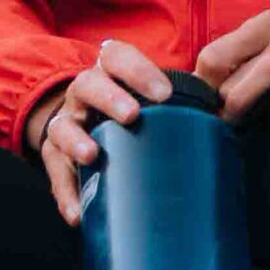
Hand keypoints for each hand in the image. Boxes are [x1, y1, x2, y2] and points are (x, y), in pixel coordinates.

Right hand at [23, 38, 170, 225]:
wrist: (81, 117)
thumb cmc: (127, 104)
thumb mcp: (144, 94)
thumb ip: (173, 101)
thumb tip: (216, 121)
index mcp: (109, 72)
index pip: (118, 57)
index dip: (139, 70)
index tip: (164, 93)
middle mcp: (83, 93)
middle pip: (89, 84)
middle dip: (110, 98)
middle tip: (131, 115)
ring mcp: (65, 122)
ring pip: (62, 125)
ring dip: (77, 140)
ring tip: (93, 156)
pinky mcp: (53, 155)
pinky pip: (55, 173)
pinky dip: (66, 193)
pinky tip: (79, 213)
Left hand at [195, 9, 269, 121]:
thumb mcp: (248, 74)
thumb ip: (218, 81)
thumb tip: (183, 97)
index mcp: (260, 26)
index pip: (215, 56)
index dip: (207, 89)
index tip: (209, 112)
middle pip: (243, 65)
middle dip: (229, 101)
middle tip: (222, 126)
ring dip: (251, 99)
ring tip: (240, 123)